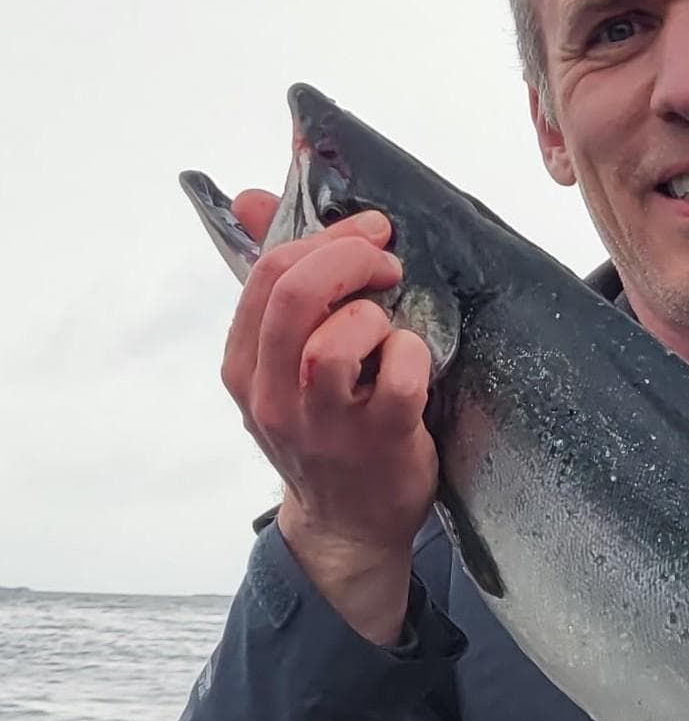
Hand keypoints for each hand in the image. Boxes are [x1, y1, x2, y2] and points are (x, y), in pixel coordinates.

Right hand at [223, 190, 438, 641]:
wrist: (348, 524)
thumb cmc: (323, 429)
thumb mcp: (283, 360)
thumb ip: (275, 280)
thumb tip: (252, 196)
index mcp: (243, 366)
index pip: (267, 273)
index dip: (324, 239)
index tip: (367, 233)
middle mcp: (273, 396)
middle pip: (295, 296)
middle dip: (350, 258)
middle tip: (386, 261)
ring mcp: (323, 425)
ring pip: (337, 341)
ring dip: (375, 315)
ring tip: (391, 328)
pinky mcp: (379, 443)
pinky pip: (400, 379)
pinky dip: (414, 355)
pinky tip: (414, 363)